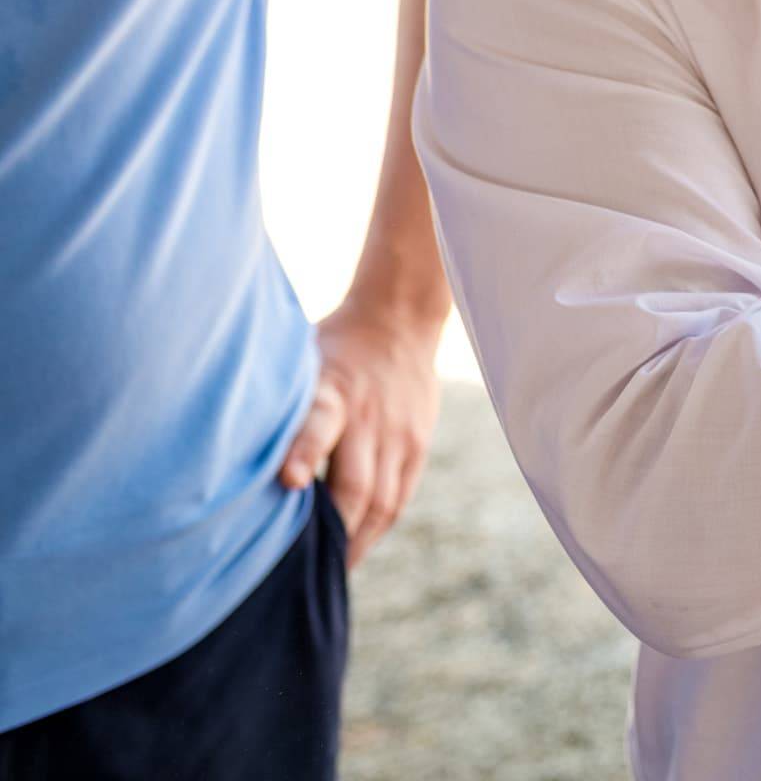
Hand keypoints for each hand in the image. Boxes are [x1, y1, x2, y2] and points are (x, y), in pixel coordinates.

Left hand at [278, 298, 443, 567]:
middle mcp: (368, 416)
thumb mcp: (297, 360)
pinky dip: (374, 530)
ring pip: (381, 502)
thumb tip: (210, 447)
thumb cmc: (327, 349)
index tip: (288, 484)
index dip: (304, 453)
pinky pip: (398, 499)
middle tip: (298, 572)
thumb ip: (274, 404)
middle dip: (331, 530)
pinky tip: (352, 550)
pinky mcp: (418, 445)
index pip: (320, 423)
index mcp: (332, 390)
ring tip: (327, 574)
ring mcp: (399, 434)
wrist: (398, 319)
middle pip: (356, 483)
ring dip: (354, 542)